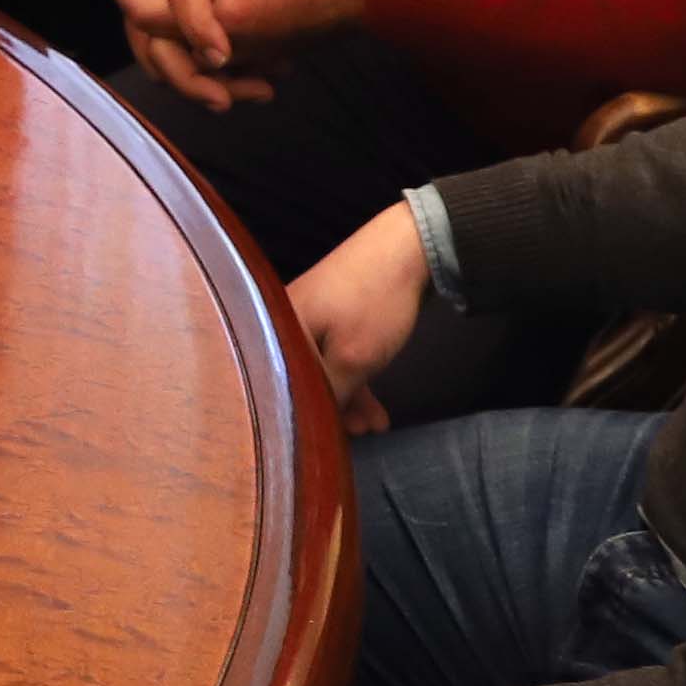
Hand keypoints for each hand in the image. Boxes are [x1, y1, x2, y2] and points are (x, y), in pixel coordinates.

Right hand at [293, 203, 432, 433]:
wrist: (408, 247)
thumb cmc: (374, 302)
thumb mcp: (352, 359)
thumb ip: (328, 395)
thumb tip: (305, 422)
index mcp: (277, 331)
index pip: (277, 386)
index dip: (303, 416)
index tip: (328, 439)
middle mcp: (284, 324)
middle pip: (300, 379)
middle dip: (333, 411)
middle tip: (361, 434)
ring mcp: (309, 317)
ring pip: (322, 369)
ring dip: (349, 398)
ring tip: (375, 425)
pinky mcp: (332, 313)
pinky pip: (334, 355)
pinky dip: (352, 377)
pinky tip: (373, 404)